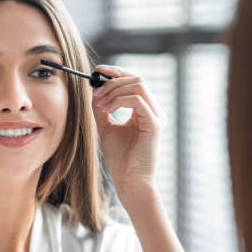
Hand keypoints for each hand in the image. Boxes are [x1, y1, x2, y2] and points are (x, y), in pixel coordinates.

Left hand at [92, 65, 165, 194]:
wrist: (129, 181)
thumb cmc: (121, 159)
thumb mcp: (106, 128)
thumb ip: (102, 109)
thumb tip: (94, 90)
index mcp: (145, 111)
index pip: (134, 81)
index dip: (117, 72)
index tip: (98, 70)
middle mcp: (154, 111)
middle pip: (137, 78)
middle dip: (113, 81)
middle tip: (96, 91)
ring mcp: (156, 117)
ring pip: (138, 85)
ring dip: (115, 90)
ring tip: (101, 104)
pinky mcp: (154, 125)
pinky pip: (137, 101)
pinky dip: (119, 101)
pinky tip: (108, 110)